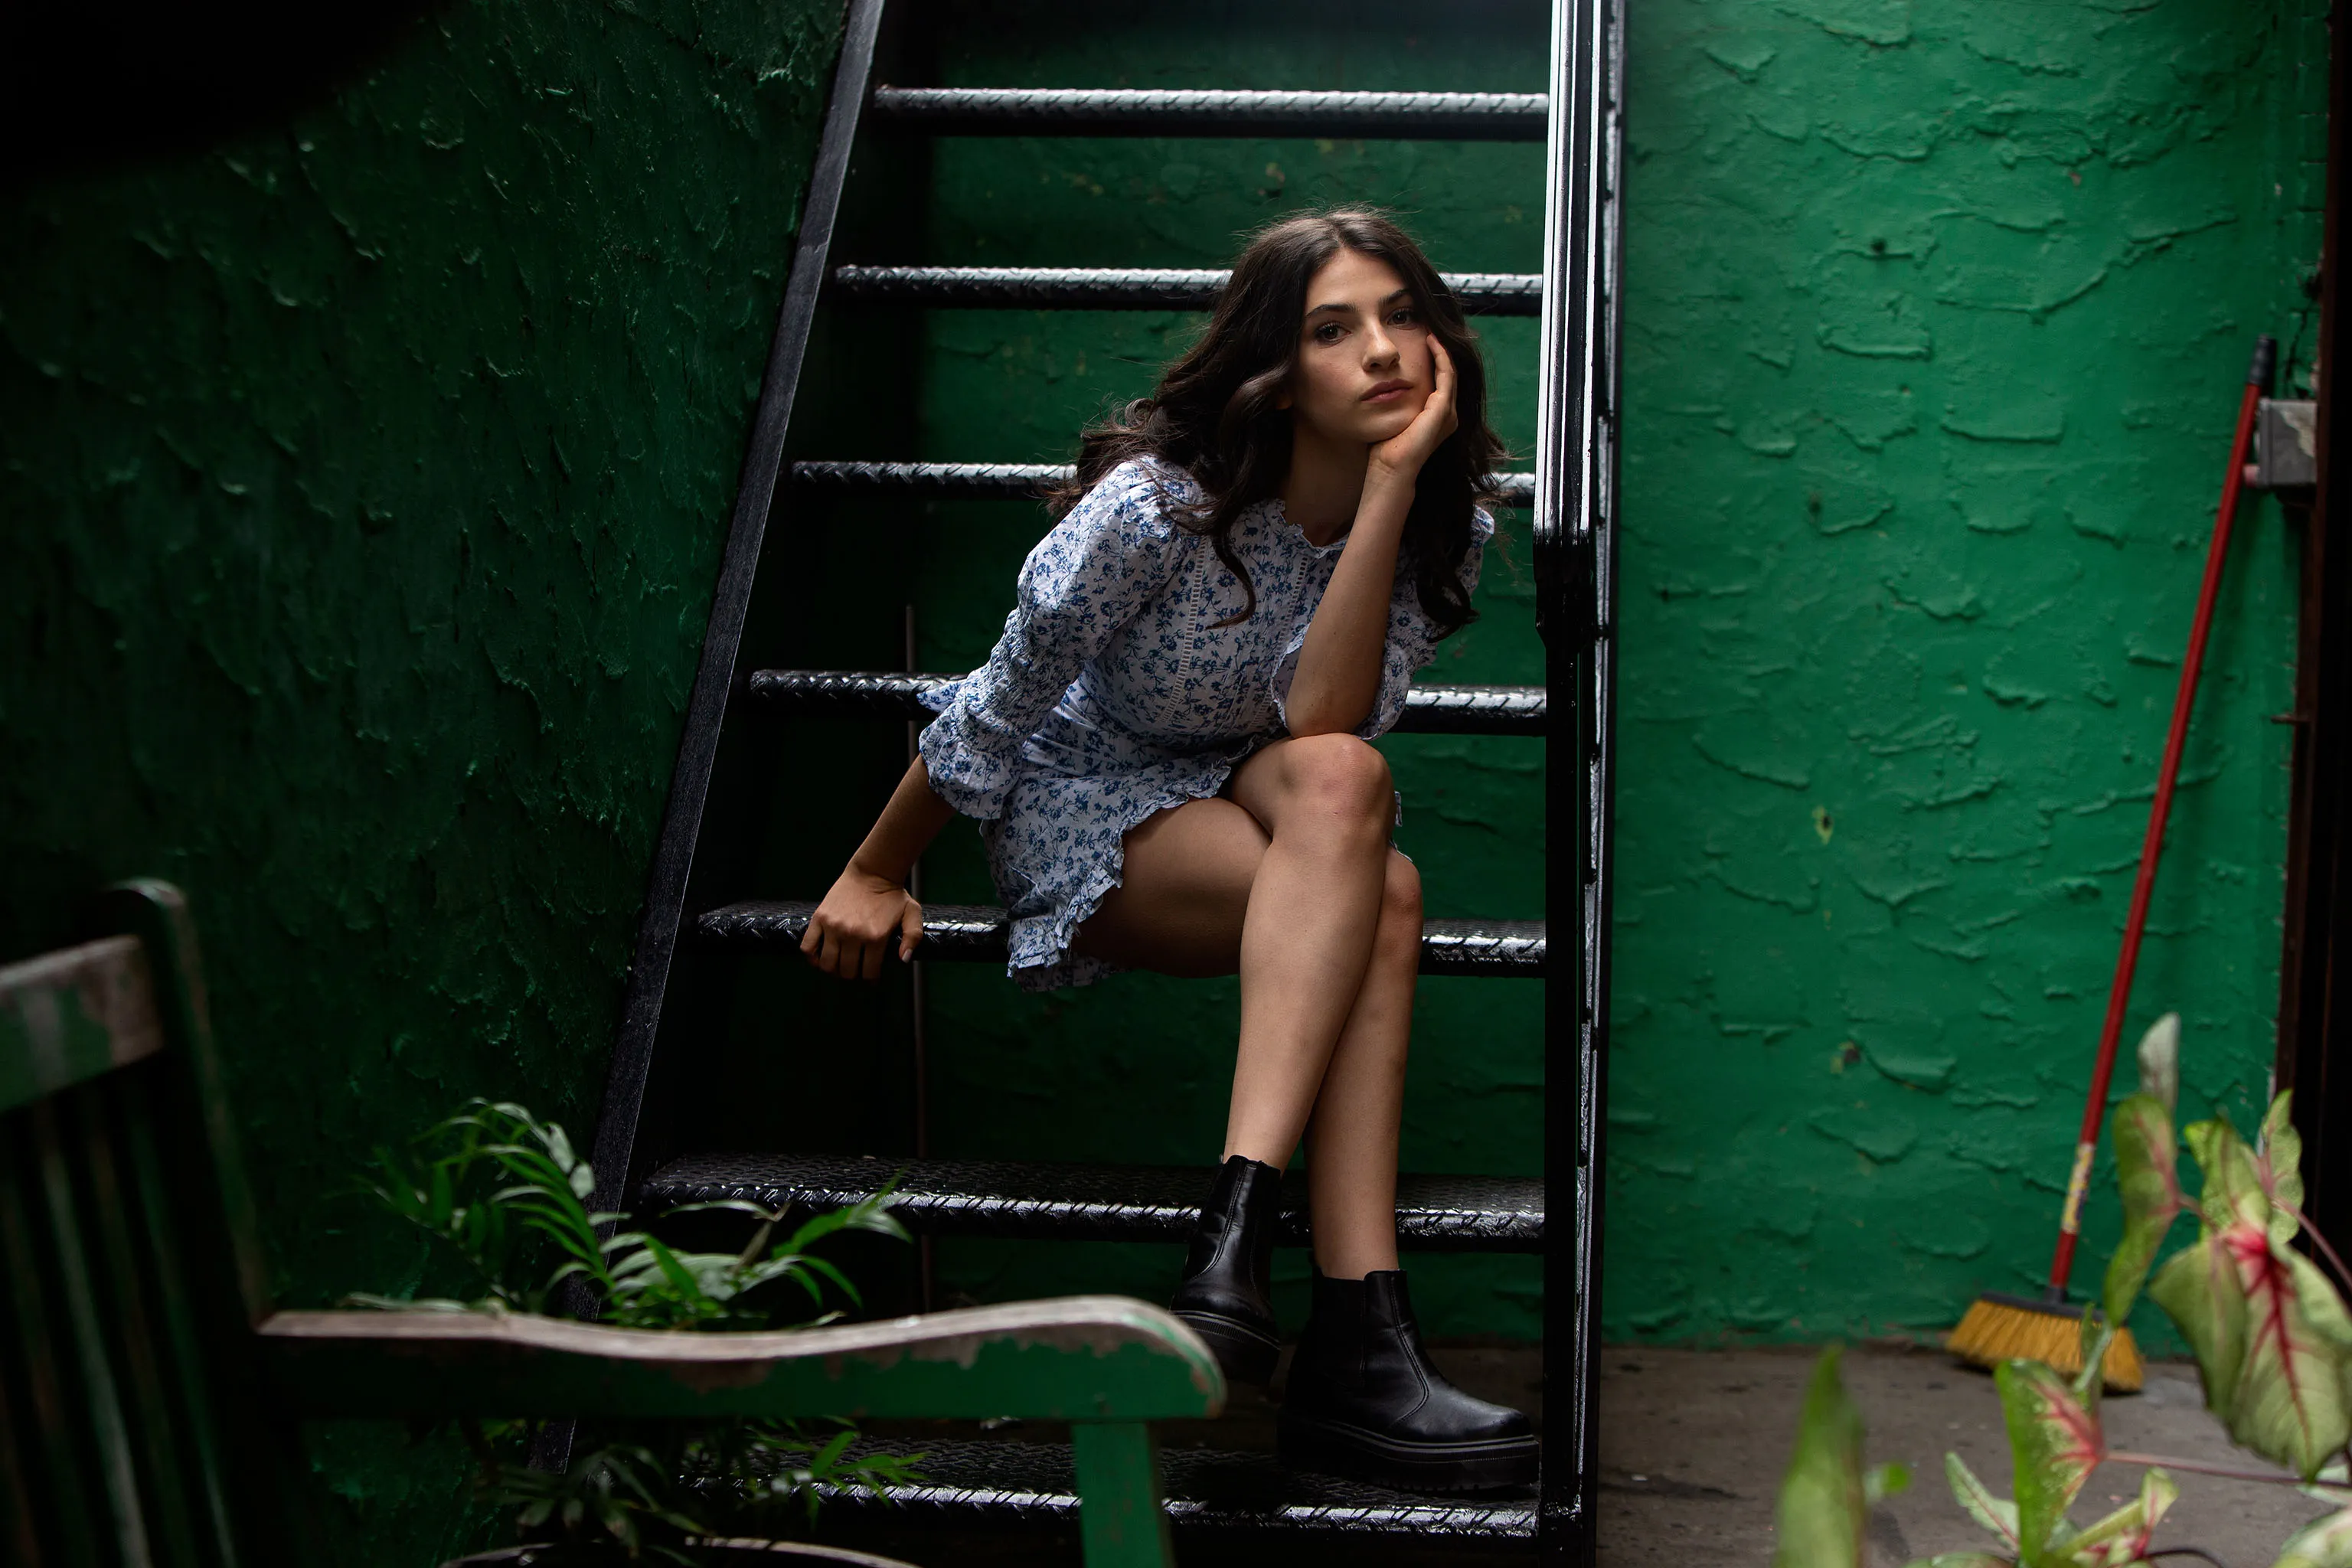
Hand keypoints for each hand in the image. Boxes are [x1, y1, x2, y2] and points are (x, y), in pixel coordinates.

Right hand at [801, 862, 922, 979]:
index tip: (870, 976)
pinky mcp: (820, 918)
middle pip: (847, 971)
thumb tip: (903, 960)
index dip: (871, 978)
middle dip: (853, 975)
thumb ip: (913, 937)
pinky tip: (820, 957)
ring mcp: (834, 927)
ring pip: (828, 964)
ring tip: (840, 964)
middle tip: (855, 969)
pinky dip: (812, 957)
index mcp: (875, 936)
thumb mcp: (912, 913)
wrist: (872, 872)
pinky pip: (808, 947)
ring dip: (833, 970)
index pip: (869, 972)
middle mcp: (853, 934)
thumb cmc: (893, 895)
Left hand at [1368, 336, 1457, 485]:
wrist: (1390, 468)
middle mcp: (1448, 415)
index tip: (1422, 341)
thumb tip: (1381, 387)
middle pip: (1448, 374)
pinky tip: (1430, 342)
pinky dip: (1440, 357)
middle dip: (1440, 352)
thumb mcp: (1394, 417)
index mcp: (1438, 417)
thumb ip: (1395, 402)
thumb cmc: (1386, 448)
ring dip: (1441, 350)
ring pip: (1449, 371)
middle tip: (1429, 329)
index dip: (1434, 360)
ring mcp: (1448, 412)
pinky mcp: (1443, 409)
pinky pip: (1446, 375)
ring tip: (1431, 332)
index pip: (1440, 382)